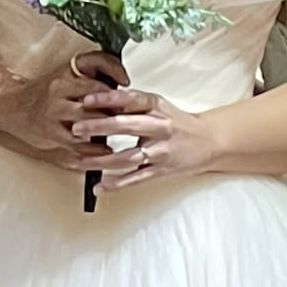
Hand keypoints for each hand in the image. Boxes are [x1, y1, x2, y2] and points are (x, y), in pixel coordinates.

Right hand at [0, 51, 128, 168]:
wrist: (12, 106)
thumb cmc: (45, 91)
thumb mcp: (65, 74)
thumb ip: (90, 75)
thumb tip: (122, 82)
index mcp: (66, 72)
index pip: (95, 63)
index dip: (115, 72)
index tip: (128, 82)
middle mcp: (60, 88)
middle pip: (97, 96)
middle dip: (117, 107)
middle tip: (135, 115)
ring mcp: (54, 110)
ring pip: (90, 120)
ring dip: (109, 128)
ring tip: (125, 133)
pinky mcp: (50, 131)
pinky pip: (78, 142)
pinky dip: (94, 149)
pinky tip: (106, 152)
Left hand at [69, 87, 219, 190]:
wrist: (210, 141)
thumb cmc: (177, 122)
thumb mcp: (158, 106)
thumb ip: (132, 104)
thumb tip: (100, 99)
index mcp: (157, 106)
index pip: (130, 99)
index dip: (108, 99)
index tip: (87, 100)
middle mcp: (159, 127)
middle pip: (126, 126)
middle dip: (99, 127)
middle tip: (77, 128)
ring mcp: (161, 150)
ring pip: (128, 156)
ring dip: (101, 160)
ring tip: (79, 162)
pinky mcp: (162, 170)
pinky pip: (137, 178)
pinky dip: (117, 184)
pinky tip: (100, 186)